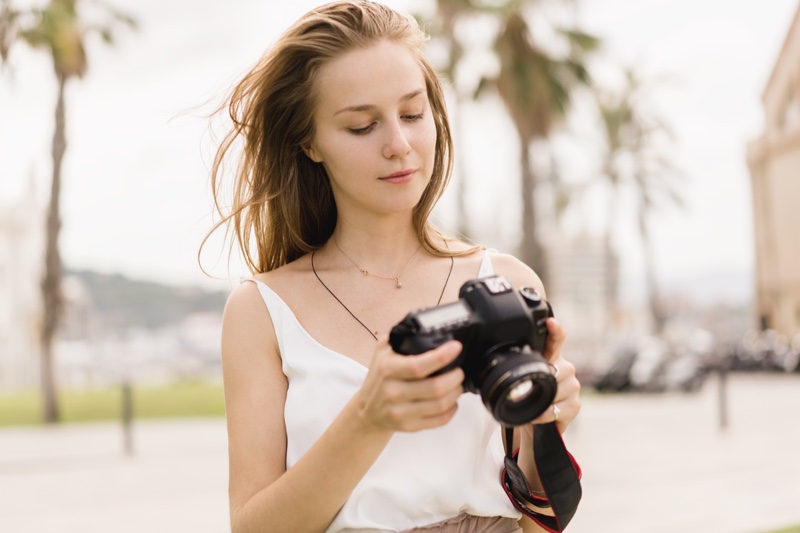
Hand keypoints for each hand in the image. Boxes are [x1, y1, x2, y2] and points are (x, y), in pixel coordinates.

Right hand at [353, 338, 464, 433]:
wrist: (366, 411)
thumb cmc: (380, 376)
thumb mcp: (382, 350)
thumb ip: (402, 335)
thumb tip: (427, 320)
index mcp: (388, 369)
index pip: (418, 366)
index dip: (441, 357)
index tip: (456, 347)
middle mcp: (393, 392)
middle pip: (435, 388)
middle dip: (455, 377)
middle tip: (460, 370)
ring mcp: (401, 412)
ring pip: (440, 405)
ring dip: (456, 392)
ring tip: (458, 384)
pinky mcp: (409, 426)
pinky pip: (438, 420)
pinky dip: (452, 410)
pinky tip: (452, 401)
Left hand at [530, 318, 579, 432]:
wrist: (535, 425)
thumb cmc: (528, 397)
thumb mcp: (523, 379)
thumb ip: (519, 368)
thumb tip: (496, 364)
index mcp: (551, 358)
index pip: (556, 340)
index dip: (555, 330)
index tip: (551, 322)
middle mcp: (566, 369)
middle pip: (554, 370)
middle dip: (539, 381)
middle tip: (528, 390)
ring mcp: (573, 386)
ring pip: (554, 390)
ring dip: (539, 400)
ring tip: (533, 404)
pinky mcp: (575, 405)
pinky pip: (554, 409)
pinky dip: (542, 415)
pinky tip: (538, 416)